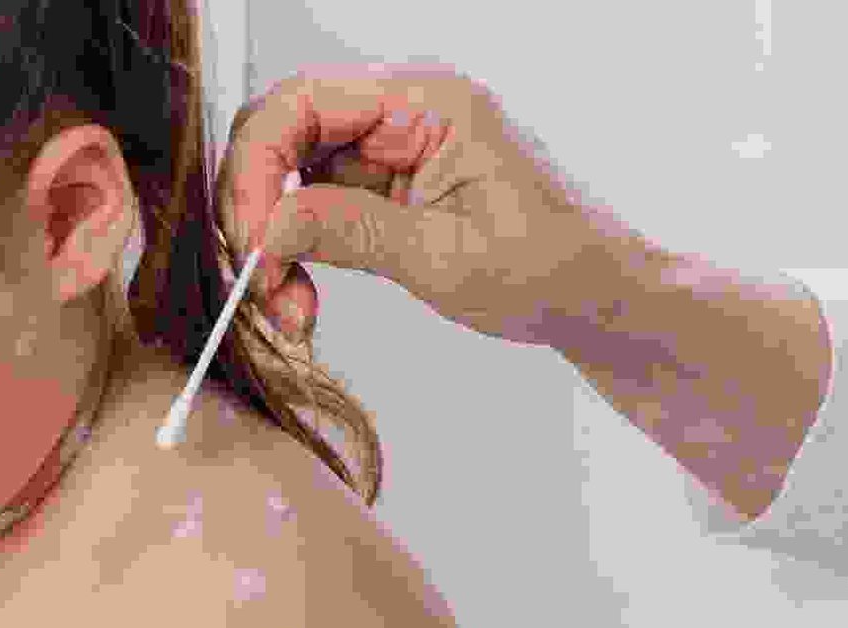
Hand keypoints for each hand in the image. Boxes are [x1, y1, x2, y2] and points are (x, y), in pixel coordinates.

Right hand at [217, 63, 617, 345]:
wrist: (597, 296)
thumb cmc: (552, 266)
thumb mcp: (443, 257)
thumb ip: (348, 232)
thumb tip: (267, 228)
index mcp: (426, 101)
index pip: (302, 103)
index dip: (256, 167)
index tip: (250, 239)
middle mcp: (400, 110)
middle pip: (281, 134)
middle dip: (257, 210)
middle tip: (259, 281)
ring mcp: (387, 147)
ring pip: (287, 177)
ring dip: (271, 243)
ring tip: (288, 307)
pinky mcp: (380, 185)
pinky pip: (310, 206)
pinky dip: (293, 253)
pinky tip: (301, 298)